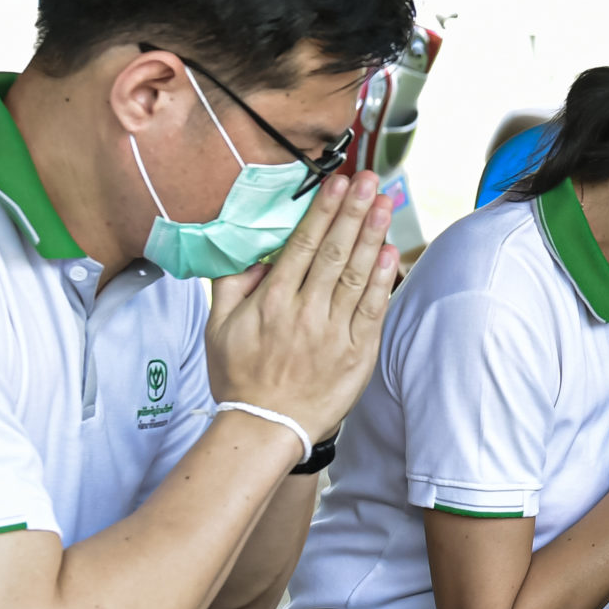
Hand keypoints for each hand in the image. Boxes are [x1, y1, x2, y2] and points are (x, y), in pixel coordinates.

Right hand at [206, 168, 398, 442]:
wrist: (264, 428)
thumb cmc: (240, 379)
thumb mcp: (218, 328)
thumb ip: (231, 285)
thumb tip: (250, 252)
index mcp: (272, 302)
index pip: (301, 245)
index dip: (322, 212)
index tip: (337, 183)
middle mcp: (304, 312)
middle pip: (333, 252)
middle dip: (353, 212)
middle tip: (370, 180)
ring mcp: (332, 333)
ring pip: (355, 276)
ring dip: (372, 236)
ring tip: (385, 203)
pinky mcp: (355, 354)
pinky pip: (372, 311)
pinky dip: (382, 281)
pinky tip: (390, 253)